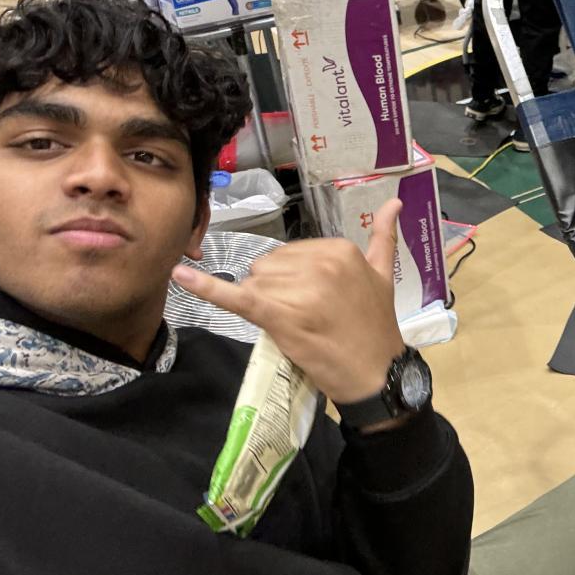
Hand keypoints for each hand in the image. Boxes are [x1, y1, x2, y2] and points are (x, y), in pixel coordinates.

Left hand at [171, 199, 406, 406]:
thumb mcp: (384, 275)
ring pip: (254, 285)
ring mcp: (298, 289)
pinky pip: (237, 297)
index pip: (290, 253)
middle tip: (307, 318)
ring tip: (298, 326)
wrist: (377, 374)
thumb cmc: (377, 328)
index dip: (293, 280)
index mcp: (340, 249)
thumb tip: (394, 200)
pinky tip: (180, 275)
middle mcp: (319, 263)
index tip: (316, 302)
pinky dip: (206, 287)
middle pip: (267, 268)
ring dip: (266, 306)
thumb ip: (383, 237)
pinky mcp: (278, 315)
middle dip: (277, 292)